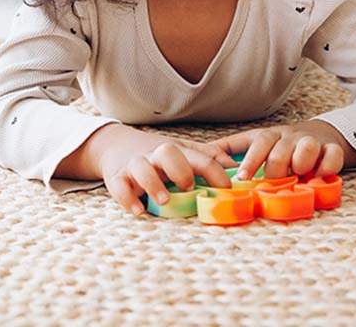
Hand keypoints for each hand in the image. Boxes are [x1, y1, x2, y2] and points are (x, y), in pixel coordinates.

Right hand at [94, 125, 238, 216]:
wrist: (117, 145)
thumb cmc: (159, 156)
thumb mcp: (185, 152)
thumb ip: (209, 159)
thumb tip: (238, 170)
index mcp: (177, 151)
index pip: (200, 157)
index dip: (216, 173)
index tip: (227, 189)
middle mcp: (156, 155)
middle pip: (168, 152)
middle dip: (180, 169)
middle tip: (189, 187)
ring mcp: (135, 165)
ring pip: (141, 166)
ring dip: (153, 183)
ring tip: (164, 201)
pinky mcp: (117, 177)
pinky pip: (118, 186)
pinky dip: (127, 198)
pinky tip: (138, 211)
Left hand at [204, 121, 346, 180]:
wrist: (319, 134)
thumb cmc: (281, 144)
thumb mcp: (255, 142)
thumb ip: (231, 148)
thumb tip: (201, 155)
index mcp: (270, 136)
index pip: (258, 143)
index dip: (251, 160)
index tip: (243, 178)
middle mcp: (290, 137)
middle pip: (281, 149)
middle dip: (276, 168)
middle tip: (273, 183)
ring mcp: (312, 142)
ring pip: (307, 147)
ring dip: (302, 162)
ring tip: (299, 175)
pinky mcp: (332, 150)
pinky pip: (333, 155)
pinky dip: (328, 166)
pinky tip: (320, 176)